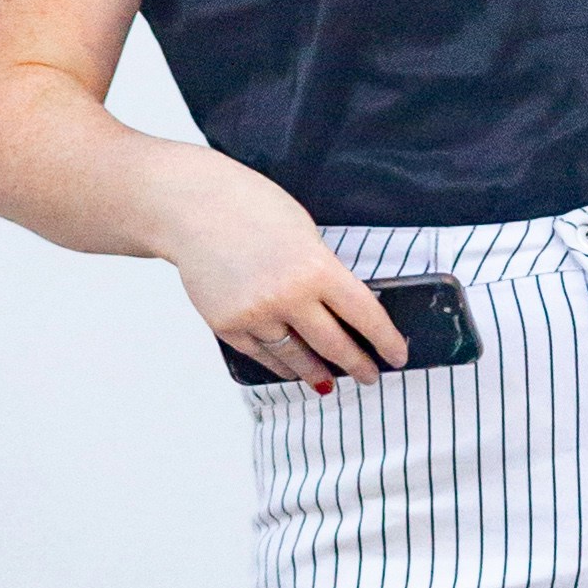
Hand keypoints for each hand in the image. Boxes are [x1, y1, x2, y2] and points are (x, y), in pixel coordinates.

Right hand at [161, 156, 404, 392]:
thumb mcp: (304, 231)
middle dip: (358, 365)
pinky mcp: (227, 326)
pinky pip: (263, 355)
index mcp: (316, 268)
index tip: (397, 355)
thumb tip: (341, 309)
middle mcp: (288, 298)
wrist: (190, 207)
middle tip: (370, 375)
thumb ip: (323, 271)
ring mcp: (256, 316)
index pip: (365, 316)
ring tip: (332, 381)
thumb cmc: (249, 207)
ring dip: (318, 372)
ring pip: (296, 358)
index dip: (386, 341)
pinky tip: (292, 369)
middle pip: (335, 346)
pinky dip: (281, 365)